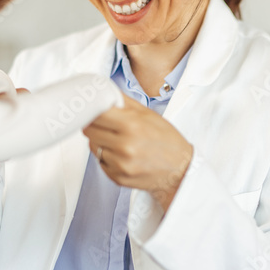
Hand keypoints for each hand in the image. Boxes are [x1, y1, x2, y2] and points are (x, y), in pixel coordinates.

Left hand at [83, 96, 192, 211]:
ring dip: (101, 141)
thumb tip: (104, 91)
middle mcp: (124, 146)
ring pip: (93, 146)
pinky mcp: (117, 178)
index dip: (93, 109)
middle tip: (107, 124)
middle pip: (89, 130)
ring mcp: (120, 164)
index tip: (94, 109)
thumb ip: (124, 102)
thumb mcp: (149, 114)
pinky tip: (122, 155)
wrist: (180, 169)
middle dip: (96, 125)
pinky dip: (107, 157)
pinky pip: (100, 162)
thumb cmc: (167, 140)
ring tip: (118, 140)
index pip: (96, 113)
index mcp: (132, 125)